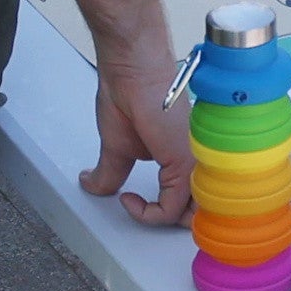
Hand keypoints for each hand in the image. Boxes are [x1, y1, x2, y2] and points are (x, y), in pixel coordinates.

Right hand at [76, 0, 192, 230]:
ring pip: (191, 215)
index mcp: (184, 155)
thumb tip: (92, 185)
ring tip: (139, 208)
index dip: (157, 212)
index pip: (188, 199)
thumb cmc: (128, 92)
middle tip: (143, 212)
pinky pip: (172, 207)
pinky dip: (149, 214)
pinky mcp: (183, 162)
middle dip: (170, 222)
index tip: (128, 198)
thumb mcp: (117, 146)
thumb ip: (110, 172)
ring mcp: (193, 162)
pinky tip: (129, 199)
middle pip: (198, 211)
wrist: (131, 68)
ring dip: (160, 221)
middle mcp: (196, 159)